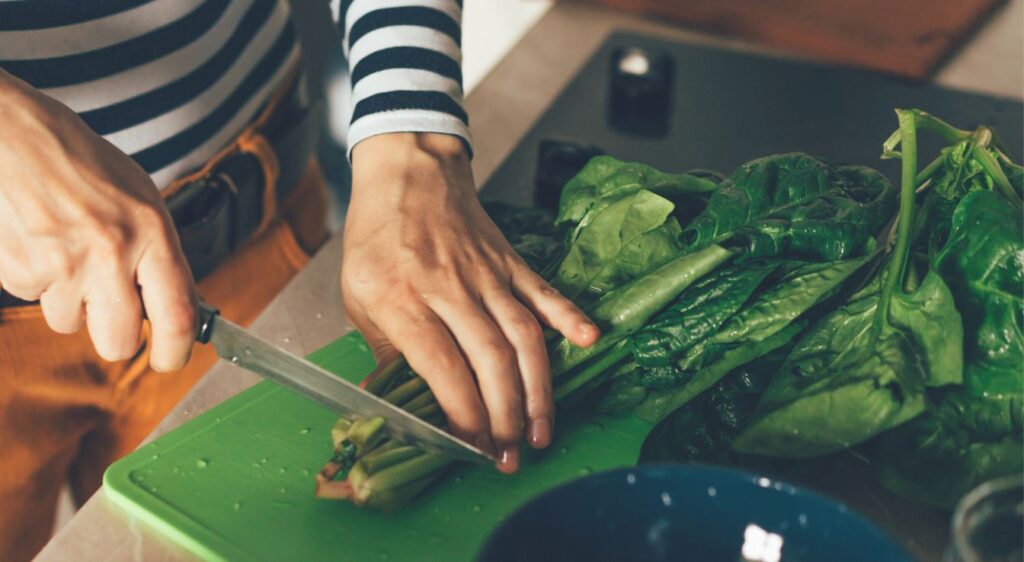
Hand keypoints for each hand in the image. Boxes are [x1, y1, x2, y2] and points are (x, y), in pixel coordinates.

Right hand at [0, 70, 196, 370]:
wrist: (16, 136)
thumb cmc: (84, 166)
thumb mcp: (143, 201)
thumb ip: (160, 256)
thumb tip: (177, 309)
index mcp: (152, 233)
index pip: (177, 317)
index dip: (175, 351)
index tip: (169, 359)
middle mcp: (112, 253)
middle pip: (118, 343)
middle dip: (115, 337)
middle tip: (112, 310)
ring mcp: (64, 265)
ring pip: (71, 324)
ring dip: (72, 302)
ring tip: (69, 253)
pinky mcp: (21, 270)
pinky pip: (35, 300)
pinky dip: (39, 281)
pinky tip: (41, 242)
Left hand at [342, 133, 598, 472]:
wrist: (408, 173)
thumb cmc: (378, 238)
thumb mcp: (359, 295)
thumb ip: (383, 349)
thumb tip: (391, 404)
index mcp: (402, 298)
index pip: (440, 365)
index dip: (461, 412)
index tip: (471, 447)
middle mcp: (449, 287)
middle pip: (490, 358)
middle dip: (505, 416)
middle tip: (511, 455)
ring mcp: (486, 273)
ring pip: (522, 336)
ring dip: (537, 389)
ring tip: (543, 430)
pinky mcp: (510, 261)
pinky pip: (544, 291)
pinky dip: (569, 316)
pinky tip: (588, 343)